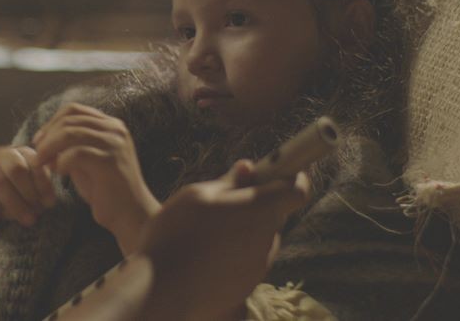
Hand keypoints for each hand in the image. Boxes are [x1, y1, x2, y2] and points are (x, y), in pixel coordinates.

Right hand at [0, 145, 55, 243]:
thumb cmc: (17, 195)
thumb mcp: (33, 193)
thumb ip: (41, 194)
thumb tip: (49, 202)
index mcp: (24, 154)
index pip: (35, 163)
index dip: (43, 184)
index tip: (49, 204)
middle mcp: (4, 155)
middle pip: (16, 168)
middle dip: (27, 193)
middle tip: (34, 214)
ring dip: (11, 202)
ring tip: (22, 220)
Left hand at [33, 103, 159, 253]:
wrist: (130, 214)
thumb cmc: (105, 190)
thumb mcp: (85, 161)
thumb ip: (69, 146)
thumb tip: (42, 140)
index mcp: (111, 125)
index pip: (74, 110)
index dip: (51, 123)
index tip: (38, 141)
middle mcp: (115, 129)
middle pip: (70, 119)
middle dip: (47, 136)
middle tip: (37, 154)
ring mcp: (114, 143)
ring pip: (71, 133)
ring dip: (50, 148)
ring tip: (42, 163)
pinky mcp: (110, 160)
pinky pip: (77, 153)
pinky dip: (62, 161)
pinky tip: (59, 172)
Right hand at [137, 160, 310, 320]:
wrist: (162, 290)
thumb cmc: (176, 235)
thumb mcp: (197, 194)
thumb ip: (229, 182)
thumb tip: (248, 169)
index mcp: (259, 210)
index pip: (297, 189)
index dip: (293, 176)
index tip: (282, 168)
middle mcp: (267, 240)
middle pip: (273, 214)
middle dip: (255, 203)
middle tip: (225, 198)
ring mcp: (258, 267)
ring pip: (258, 238)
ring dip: (242, 229)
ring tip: (204, 231)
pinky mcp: (246, 287)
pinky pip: (246, 260)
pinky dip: (232, 253)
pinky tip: (203, 254)